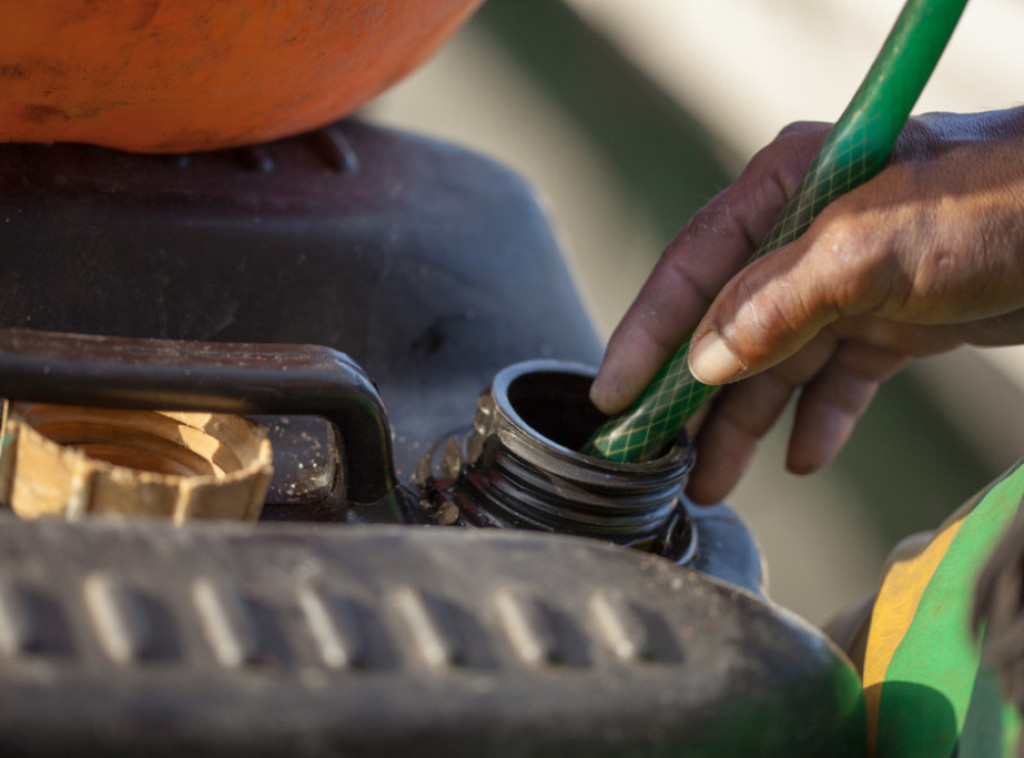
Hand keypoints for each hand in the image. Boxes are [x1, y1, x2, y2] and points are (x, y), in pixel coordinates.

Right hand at [590, 107, 1023, 503]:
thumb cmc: (1002, 204)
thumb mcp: (871, 247)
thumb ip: (776, 303)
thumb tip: (705, 359)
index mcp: (787, 190)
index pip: (692, 267)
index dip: (646, 334)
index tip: (613, 394)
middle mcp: (807, 236)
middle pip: (725, 325)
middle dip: (689, 394)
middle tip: (653, 455)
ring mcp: (849, 281)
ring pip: (776, 364)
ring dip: (745, 423)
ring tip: (712, 481)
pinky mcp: (894, 320)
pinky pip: (838, 380)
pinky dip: (819, 420)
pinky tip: (804, 458)